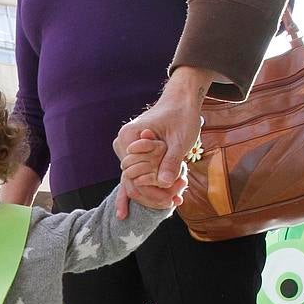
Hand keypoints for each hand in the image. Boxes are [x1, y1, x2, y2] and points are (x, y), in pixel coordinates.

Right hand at [113, 67, 214, 217]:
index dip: (151, 190)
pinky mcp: (134, 154)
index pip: (133, 174)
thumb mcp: (180, 139)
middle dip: (152, 194)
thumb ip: (171, 160)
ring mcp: (126, 150)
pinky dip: (148, 186)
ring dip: (153, 192)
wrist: (181, 101)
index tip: (170, 200)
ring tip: (174, 200)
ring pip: (134, 179)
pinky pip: (138, 174)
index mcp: (128, 137)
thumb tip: (165, 182)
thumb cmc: (181, 115)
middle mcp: (122, 144)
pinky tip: (157, 201)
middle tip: (174, 202)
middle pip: (132, 180)